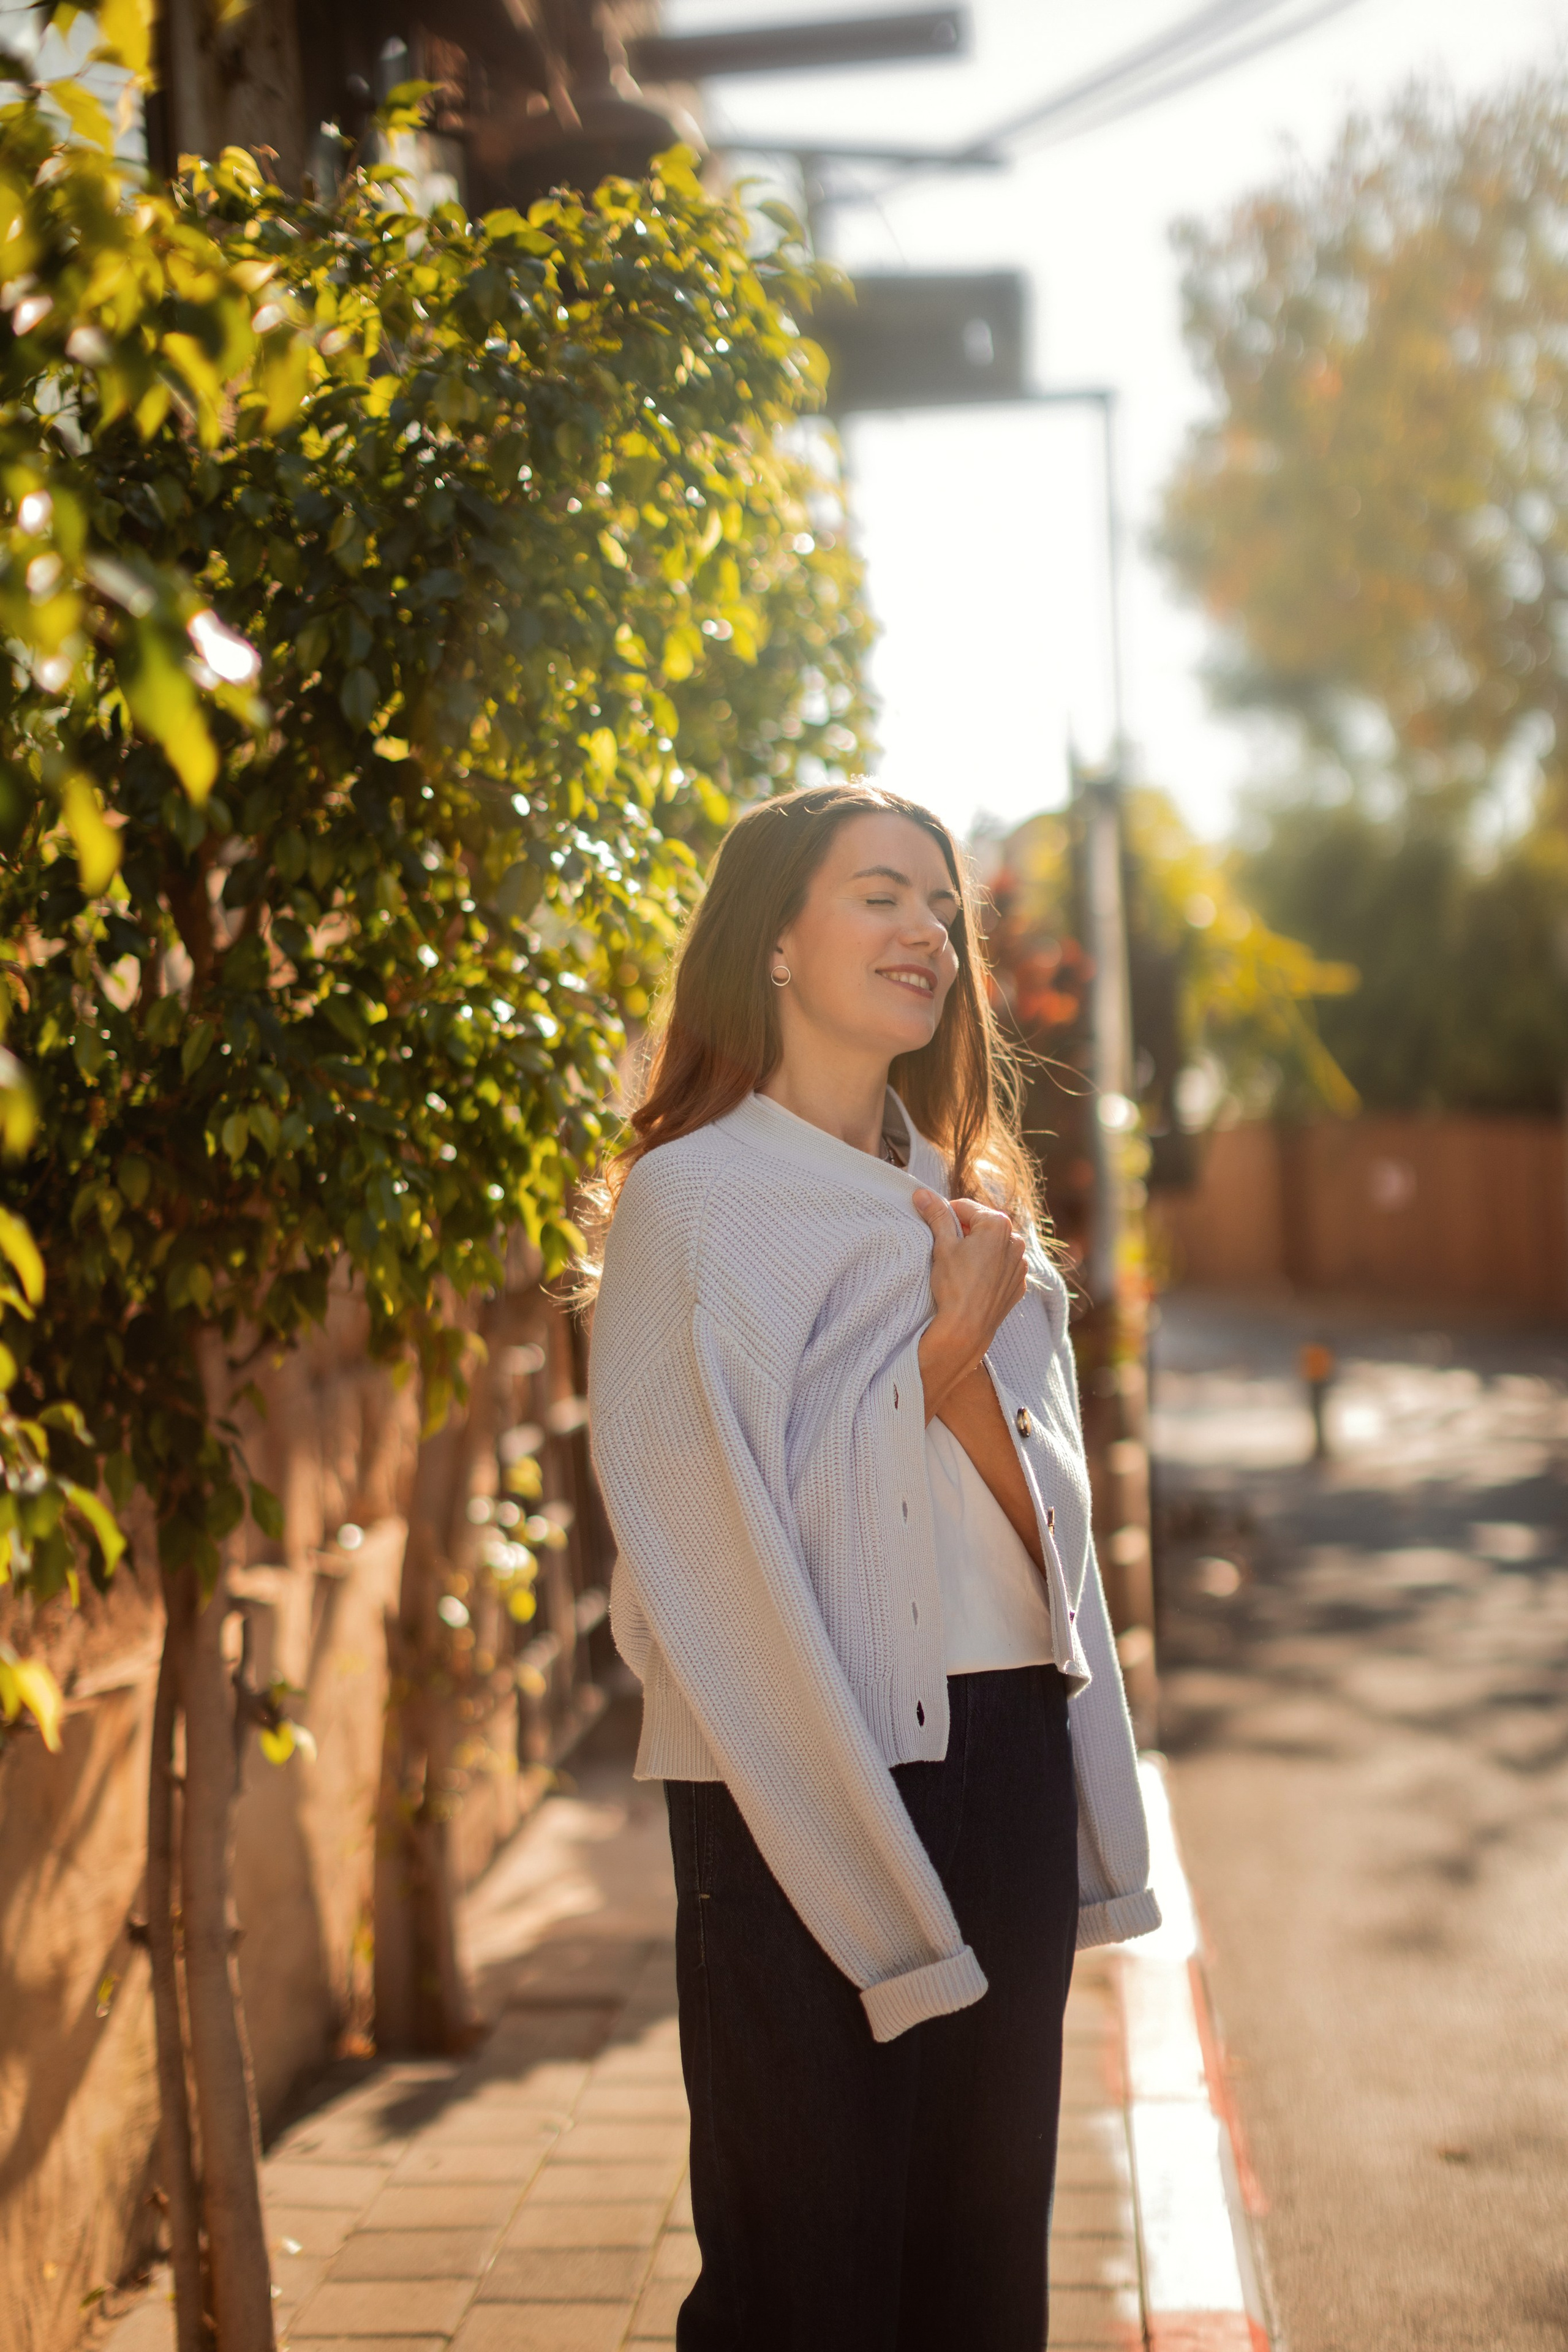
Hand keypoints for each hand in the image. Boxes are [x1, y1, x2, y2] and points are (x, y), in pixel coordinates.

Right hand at [912, 1190, 1026, 1420]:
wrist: (967, 1328)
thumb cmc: (954, 1285)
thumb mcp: (942, 1245)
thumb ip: (935, 1215)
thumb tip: (921, 1193)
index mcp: (998, 1224)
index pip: (964, 1207)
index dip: (945, 1215)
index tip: (934, 1228)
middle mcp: (1015, 1241)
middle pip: (982, 1225)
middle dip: (964, 1232)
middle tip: (945, 1249)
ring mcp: (1020, 1264)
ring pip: (993, 1246)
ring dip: (978, 1249)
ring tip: (959, 1267)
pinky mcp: (1018, 1284)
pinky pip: (1002, 1267)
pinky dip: (988, 1268)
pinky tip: (972, 1281)